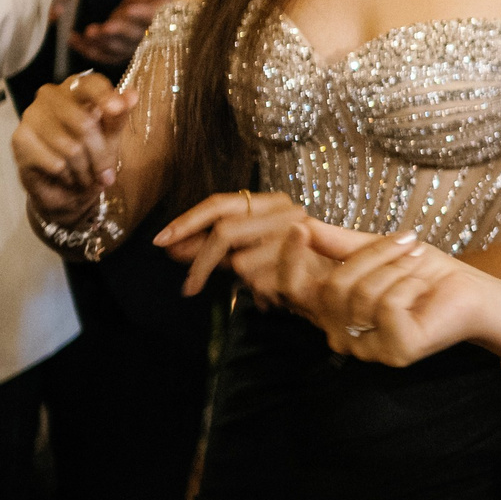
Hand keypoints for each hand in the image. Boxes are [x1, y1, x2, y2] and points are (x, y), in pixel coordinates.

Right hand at [12, 70, 129, 223]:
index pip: (90, 84)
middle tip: (106, 174)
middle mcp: (50, 96)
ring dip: (84, 170)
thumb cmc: (90, 156)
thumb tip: (132, 95)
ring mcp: (31, 115)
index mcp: (75, 88)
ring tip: (85, 176)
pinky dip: (67, 176)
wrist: (66, 190)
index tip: (118, 108)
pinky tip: (65, 176)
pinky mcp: (20, 139)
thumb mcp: (111, 136)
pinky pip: (55, 162)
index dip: (105, 96)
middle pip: (83, 123)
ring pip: (70, 147)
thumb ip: (119, 116)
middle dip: (100, 155)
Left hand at [70, 0, 179, 65]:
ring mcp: (131, 46)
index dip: (141, 15)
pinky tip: (73, 40)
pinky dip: (87, 50)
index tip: (128, 10)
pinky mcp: (118, 51)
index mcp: (160, 17)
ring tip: (87, 33)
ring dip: (101, 43)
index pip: (153, 18)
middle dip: (117, 33)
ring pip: (116, 49)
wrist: (151, 7)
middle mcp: (147, 35)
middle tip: (102, 28)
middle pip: (132, 37)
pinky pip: (103, 55)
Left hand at [156, 190, 315, 303]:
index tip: (160, 241)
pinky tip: (269, 297)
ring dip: (239, 283)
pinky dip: (258, 294)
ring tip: (249, 291)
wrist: (340, 283)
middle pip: (224, 230)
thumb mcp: (250, 251)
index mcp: (270, 202)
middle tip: (187, 286)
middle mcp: (284, 210)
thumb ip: (213, 248)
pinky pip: (261, 284)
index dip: (187, 221)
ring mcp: (296, 233)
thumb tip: (170, 247)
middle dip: (199, 258)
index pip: (219, 204)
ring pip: (241, 262)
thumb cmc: (292, 266)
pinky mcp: (304, 259)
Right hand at [297, 221, 493, 366]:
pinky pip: (387, 306)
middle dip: (372, 253)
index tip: (300, 226)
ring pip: (361, 294)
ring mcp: (368, 349)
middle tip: (406, 241)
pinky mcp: (396, 351)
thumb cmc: (424, 272)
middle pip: (332, 287)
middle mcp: (343, 335)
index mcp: (333, 312)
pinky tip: (423, 289)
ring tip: (417, 263)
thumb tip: (302, 224)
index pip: (294, 291)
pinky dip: (409, 285)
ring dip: (395, 266)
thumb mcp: (376, 249)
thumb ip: (337, 242)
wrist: (470, 290)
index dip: (290, 260)